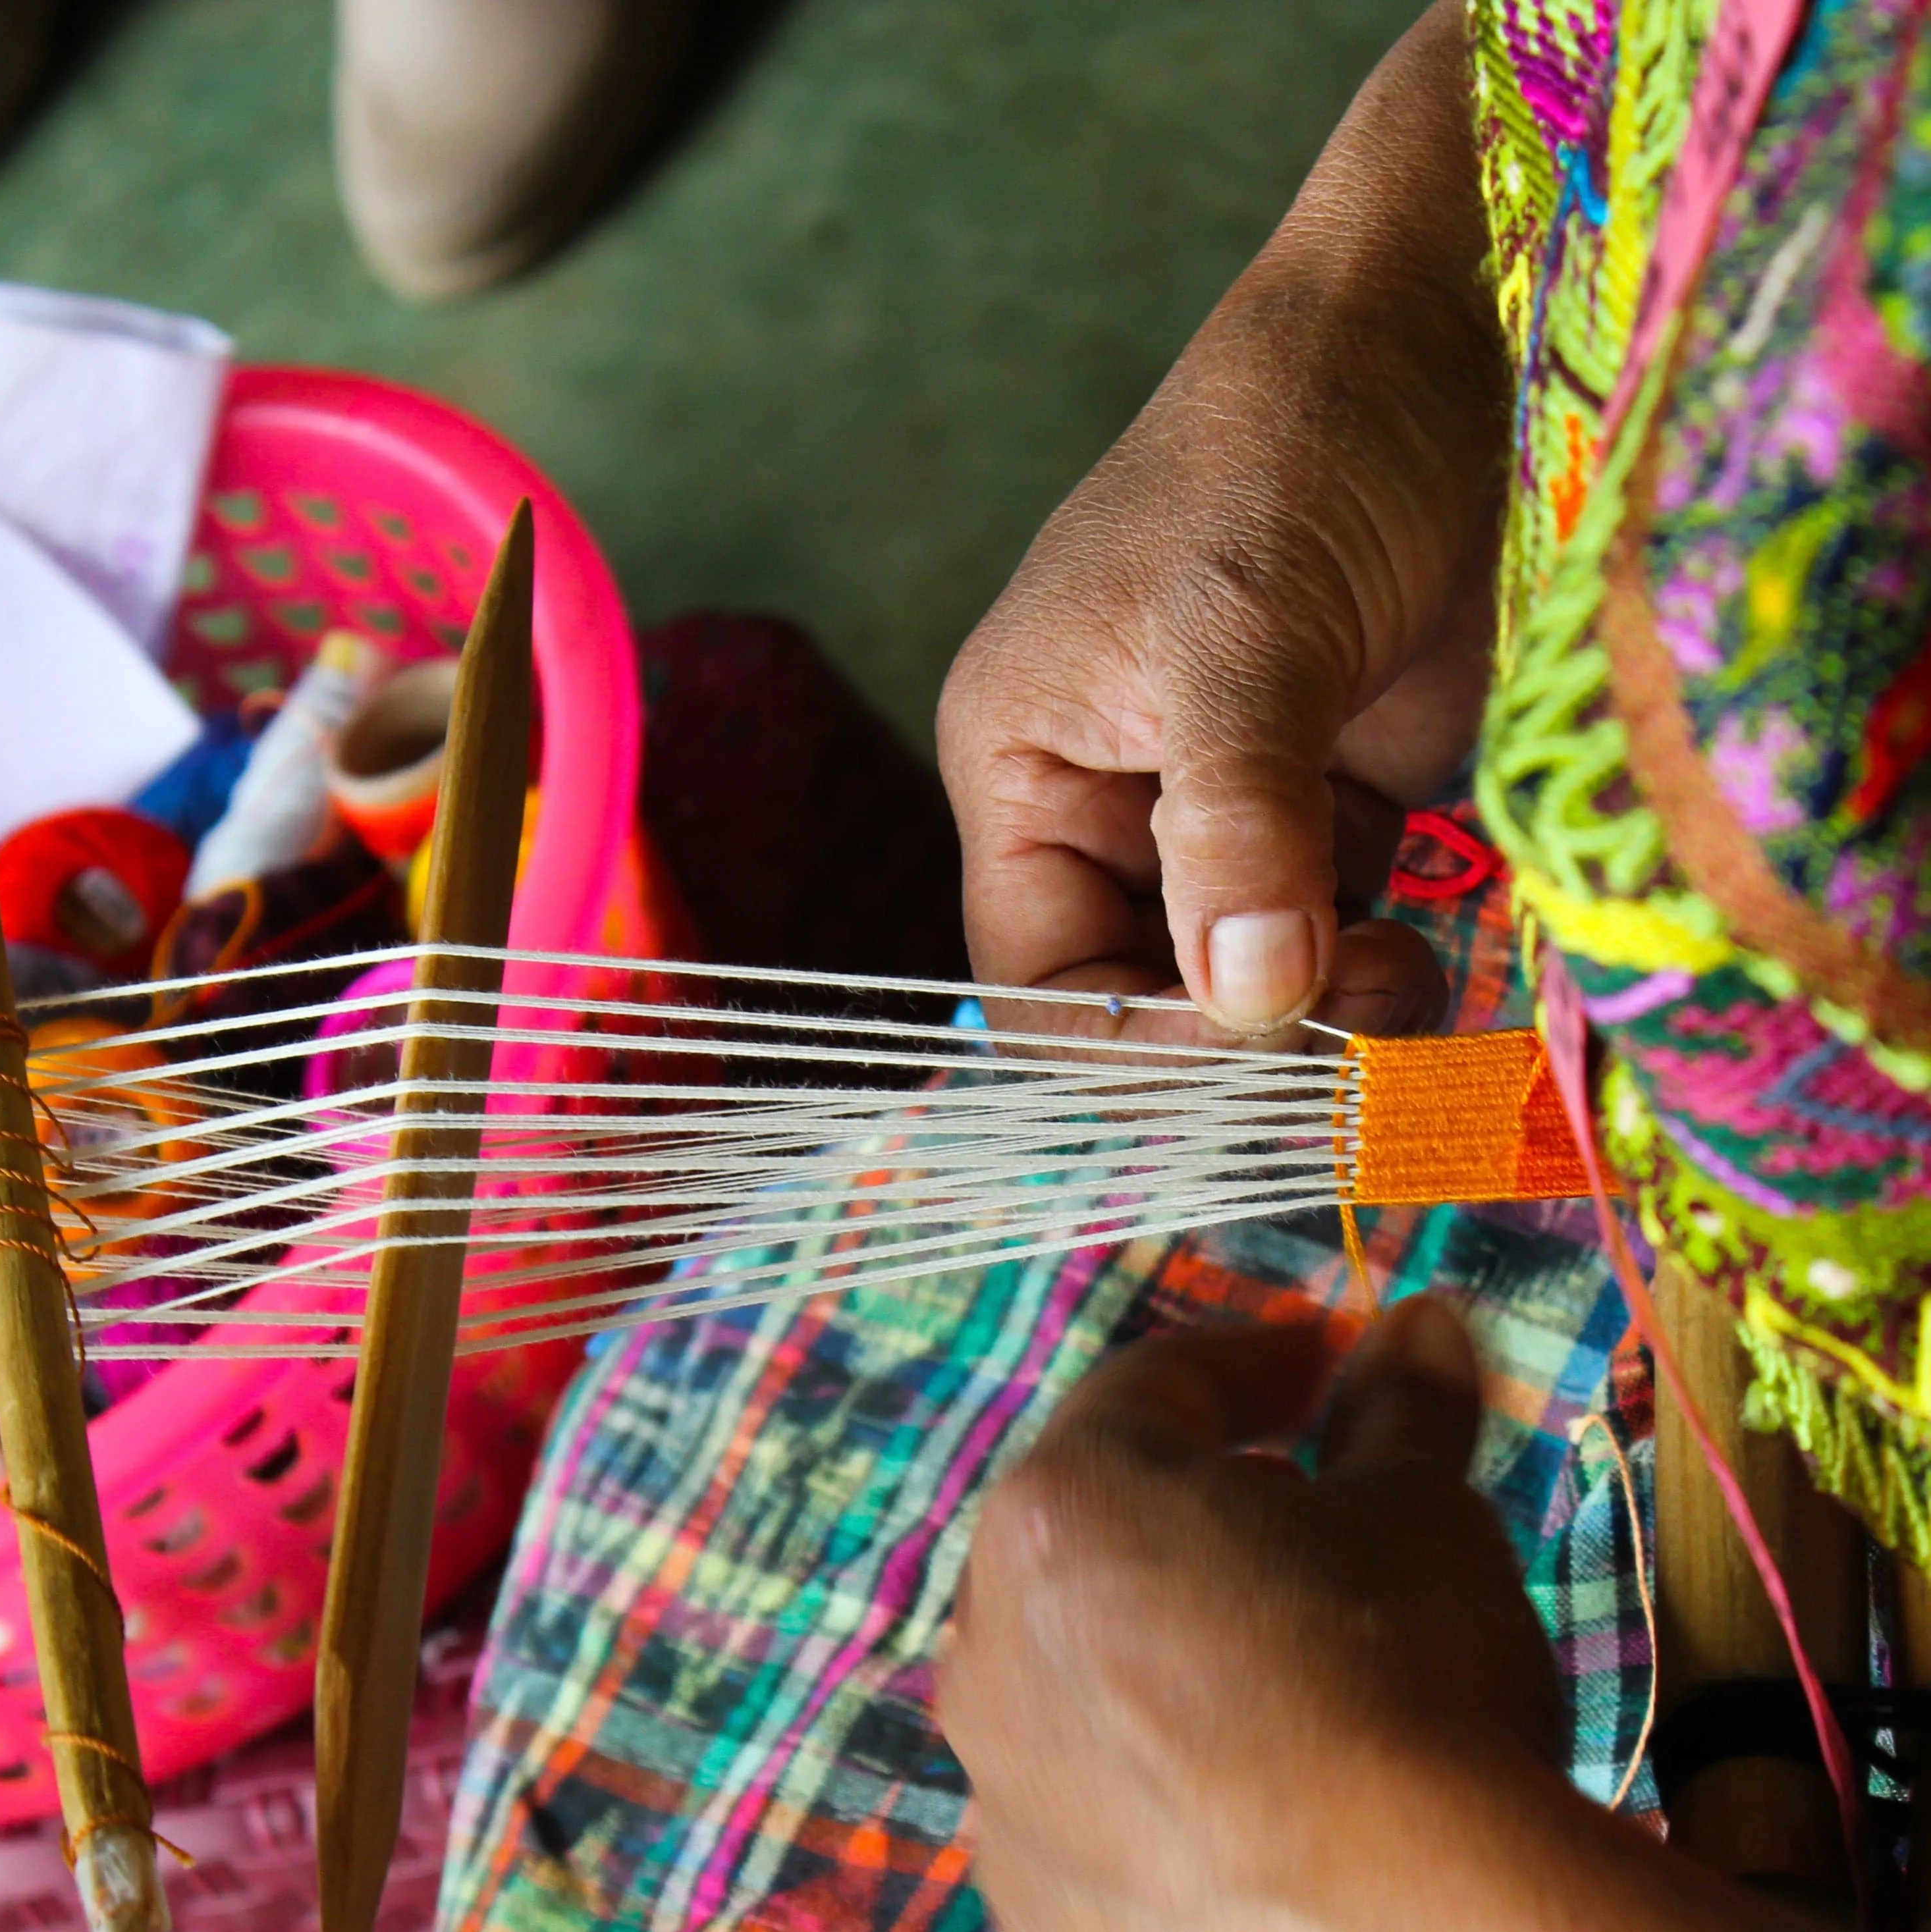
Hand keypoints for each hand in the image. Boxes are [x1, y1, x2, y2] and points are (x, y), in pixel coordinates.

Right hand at [938, 1, 1506, 1046]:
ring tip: (1413, 971)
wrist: (1444, 341)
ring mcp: (1223, 814)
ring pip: (1252, 986)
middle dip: (1244, 1037)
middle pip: (1146, 998)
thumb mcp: (1242, 634)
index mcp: (1025, 768)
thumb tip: (1252, 998)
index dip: (1130, 1042)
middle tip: (1356, 1035)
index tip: (1255, 1053)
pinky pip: (1337, 940)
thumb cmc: (1297, 450)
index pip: (1039, 976)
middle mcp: (1109, 808)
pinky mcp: (1327, 806)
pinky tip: (1436, 943)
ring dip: (1331, 1013)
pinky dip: (1384, 968)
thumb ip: (1236, 824)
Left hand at [939, 1299, 1559, 1931]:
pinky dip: (1159, 1864)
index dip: (1257, 1369)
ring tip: (1289, 1731)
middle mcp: (986, 1658)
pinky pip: (1094, 1885)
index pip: (1156, 1393)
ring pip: (1071, 1726)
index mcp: (1059, 1514)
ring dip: (1157, 1704)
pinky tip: (1257, 1883)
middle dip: (1190, 1538)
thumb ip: (1399, 1408)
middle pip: (1086, 1561)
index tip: (1332, 1372)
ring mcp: (1000, 1827)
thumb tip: (1420, 1320)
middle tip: (1311, 1548)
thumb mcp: (1425, 1517)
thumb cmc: (1411, 1688)